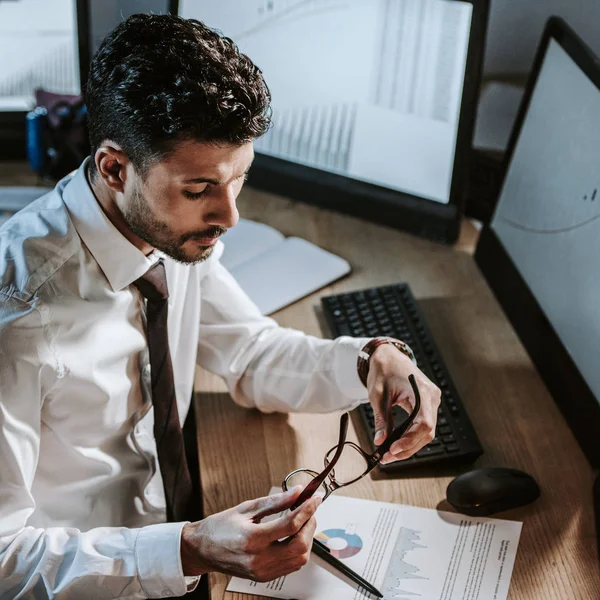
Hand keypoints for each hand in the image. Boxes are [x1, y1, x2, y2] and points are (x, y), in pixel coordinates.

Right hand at [180, 486, 319, 581]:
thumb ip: (275, 501)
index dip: (308, 509)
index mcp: (252, 539)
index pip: (291, 524)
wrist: (202, 549)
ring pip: (300, 558)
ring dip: (308, 538)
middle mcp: (259, 559)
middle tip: (310, 508)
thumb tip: (297, 492)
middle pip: (300, 545)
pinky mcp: (265, 577)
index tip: (315, 497)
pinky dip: (299, 549)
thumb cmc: (220, 527)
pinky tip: (295, 535)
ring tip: (303, 520)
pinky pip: (292, 566)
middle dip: (311, 524)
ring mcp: (263, 571)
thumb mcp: (247, 508)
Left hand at [367, 344, 440, 462]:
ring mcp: (431, 401)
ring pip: (426, 431)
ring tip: (390, 453)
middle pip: (427, 431)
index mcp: (422, 391)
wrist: (387, 356)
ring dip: (409, 445)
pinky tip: (397, 443)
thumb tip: (380, 441)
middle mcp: (432, 397)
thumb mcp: (378, 395)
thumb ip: (382, 419)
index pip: (424, 423)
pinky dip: (410, 436)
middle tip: (387, 457)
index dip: (410, 440)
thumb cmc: (384, 370)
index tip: (393, 450)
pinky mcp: (427, 404)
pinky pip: (422, 425)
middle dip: (407, 447)